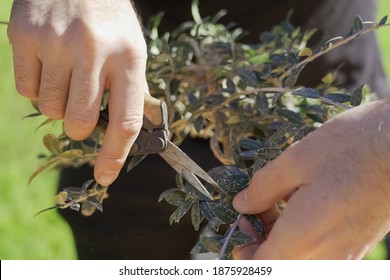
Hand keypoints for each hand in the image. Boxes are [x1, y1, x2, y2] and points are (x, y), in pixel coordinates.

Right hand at [7, 0, 146, 185]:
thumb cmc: (109, 20)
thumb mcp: (133, 49)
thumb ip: (131, 89)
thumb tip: (127, 133)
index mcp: (129, 57)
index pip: (125, 119)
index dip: (115, 154)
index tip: (106, 175)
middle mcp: (94, 50)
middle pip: (79, 121)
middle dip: (79, 127)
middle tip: (82, 111)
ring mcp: (56, 42)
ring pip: (50, 110)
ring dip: (59, 105)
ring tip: (67, 77)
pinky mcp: (25, 36)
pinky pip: (26, 90)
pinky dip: (38, 89)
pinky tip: (49, 65)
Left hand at [233, 99, 389, 258]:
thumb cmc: (353, 148)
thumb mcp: (296, 160)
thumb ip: (262, 188)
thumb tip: (242, 205)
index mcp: (303, 236)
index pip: (262, 266)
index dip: (243, 251)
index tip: (242, 222)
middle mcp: (326, 254)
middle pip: (279, 265)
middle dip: (259, 242)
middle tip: (255, 207)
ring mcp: (346, 252)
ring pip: (299, 259)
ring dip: (280, 237)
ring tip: (277, 201)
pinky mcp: (358, 243)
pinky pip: (320, 251)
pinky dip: (301, 235)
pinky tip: (302, 203)